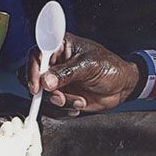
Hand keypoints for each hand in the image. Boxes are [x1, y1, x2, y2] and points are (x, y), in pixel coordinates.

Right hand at [20, 32, 139, 113]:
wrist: (123, 87)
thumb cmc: (110, 67)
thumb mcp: (89, 66)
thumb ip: (67, 73)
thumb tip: (46, 81)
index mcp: (60, 46)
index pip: (36, 54)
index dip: (32, 70)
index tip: (37, 86)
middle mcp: (55, 63)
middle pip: (35, 77)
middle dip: (46, 91)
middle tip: (60, 97)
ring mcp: (57, 80)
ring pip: (44, 95)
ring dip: (61, 102)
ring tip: (79, 100)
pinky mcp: (62, 95)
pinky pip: (53, 106)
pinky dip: (65, 109)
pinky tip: (80, 104)